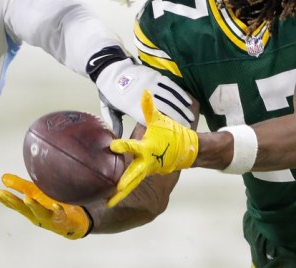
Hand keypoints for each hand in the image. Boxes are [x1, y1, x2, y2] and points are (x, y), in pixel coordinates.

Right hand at [0, 174, 90, 239]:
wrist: (72, 223)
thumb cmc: (50, 206)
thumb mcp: (34, 195)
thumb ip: (20, 186)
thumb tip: (3, 177)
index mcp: (27, 208)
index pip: (10, 202)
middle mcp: (35, 214)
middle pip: (21, 208)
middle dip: (11, 200)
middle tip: (1, 193)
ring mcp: (48, 217)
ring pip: (39, 212)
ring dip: (33, 206)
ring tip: (27, 199)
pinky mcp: (62, 218)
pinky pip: (60, 214)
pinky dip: (58, 209)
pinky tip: (57, 205)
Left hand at [92, 52, 195, 127]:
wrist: (109, 71)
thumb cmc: (110, 93)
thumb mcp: (110, 110)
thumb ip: (115, 124)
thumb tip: (118, 138)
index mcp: (133, 107)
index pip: (152, 119)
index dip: (164, 126)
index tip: (175, 132)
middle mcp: (144, 96)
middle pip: (166, 109)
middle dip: (179, 118)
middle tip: (188, 126)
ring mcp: (151, 84)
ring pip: (170, 97)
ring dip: (182, 107)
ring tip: (191, 116)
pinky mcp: (154, 75)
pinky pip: (170, 85)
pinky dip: (180, 94)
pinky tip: (187, 101)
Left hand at [107, 90, 197, 207]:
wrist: (187, 150)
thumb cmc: (170, 133)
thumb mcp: (159, 120)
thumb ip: (149, 108)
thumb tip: (145, 92)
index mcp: (147, 148)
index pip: (133, 146)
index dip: (124, 145)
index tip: (113, 146)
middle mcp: (146, 162)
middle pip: (133, 175)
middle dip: (123, 186)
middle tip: (111, 195)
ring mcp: (147, 171)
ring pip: (133, 182)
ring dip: (122, 193)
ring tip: (108, 203)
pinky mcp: (147, 175)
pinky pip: (134, 181)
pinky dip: (125, 188)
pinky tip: (113, 196)